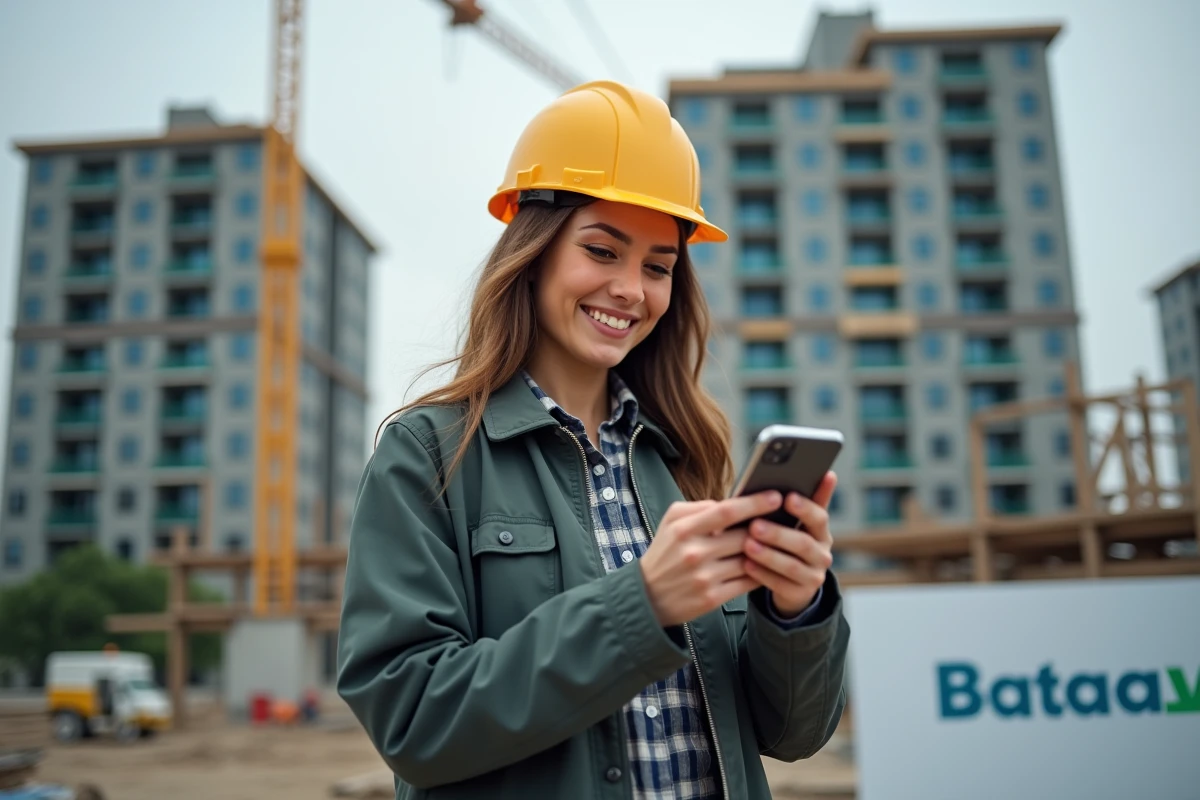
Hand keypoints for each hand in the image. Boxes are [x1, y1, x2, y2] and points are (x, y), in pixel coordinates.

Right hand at [639, 491, 783, 626]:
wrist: (647, 596)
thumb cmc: (664, 553)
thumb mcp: (671, 522)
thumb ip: (698, 507)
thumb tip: (729, 502)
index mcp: (684, 530)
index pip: (726, 512)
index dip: (754, 503)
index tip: (775, 497)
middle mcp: (694, 553)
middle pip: (743, 536)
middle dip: (765, 529)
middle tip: (779, 522)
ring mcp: (704, 578)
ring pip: (749, 560)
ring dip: (765, 552)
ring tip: (774, 545)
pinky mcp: (712, 599)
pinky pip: (747, 583)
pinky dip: (759, 573)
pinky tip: (764, 566)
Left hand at [741, 472, 836, 616]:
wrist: (791, 582)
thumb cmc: (785, 540)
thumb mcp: (793, 521)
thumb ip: (797, 501)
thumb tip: (821, 472)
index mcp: (821, 530)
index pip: (820, 516)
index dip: (805, 508)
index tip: (788, 497)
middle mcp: (822, 553)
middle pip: (804, 543)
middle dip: (778, 534)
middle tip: (755, 525)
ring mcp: (814, 576)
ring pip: (792, 566)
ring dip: (769, 555)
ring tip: (747, 545)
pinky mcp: (800, 594)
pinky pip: (781, 585)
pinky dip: (763, 575)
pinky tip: (746, 565)